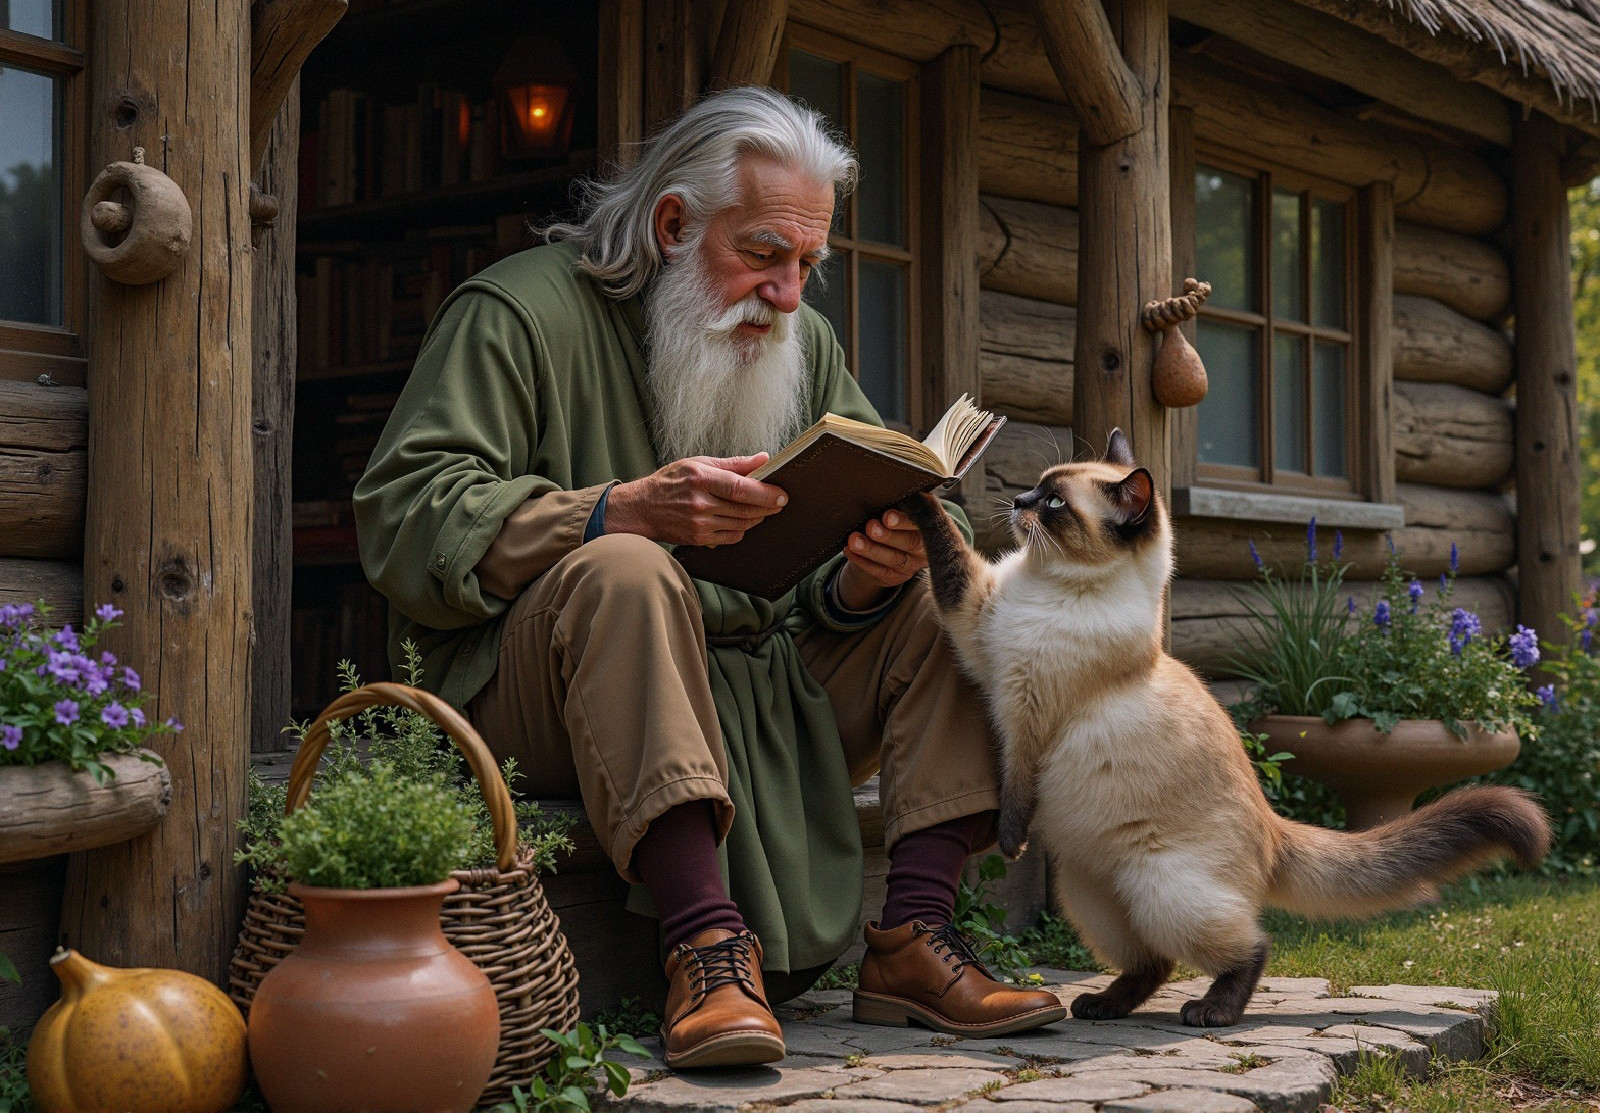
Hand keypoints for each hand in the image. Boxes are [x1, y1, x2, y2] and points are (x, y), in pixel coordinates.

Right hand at [604, 454, 787, 546]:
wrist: (641, 509)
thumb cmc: (670, 482)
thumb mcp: (698, 463)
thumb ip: (733, 464)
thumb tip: (763, 459)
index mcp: (700, 479)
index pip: (740, 488)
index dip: (765, 493)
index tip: (781, 494)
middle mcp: (700, 503)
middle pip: (745, 508)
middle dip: (768, 506)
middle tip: (780, 501)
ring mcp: (699, 524)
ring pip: (742, 523)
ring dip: (758, 517)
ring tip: (765, 508)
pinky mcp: (699, 538)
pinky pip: (732, 536)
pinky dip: (743, 528)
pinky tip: (744, 520)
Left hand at [837, 508, 927, 608]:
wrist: (891, 543)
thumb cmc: (898, 517)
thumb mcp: (906, 508)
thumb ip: (904, 502)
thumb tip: (889, 489)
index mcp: (933, 526)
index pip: (923, 523)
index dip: (905, 521)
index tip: (887, 516)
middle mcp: (926, 549)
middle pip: (910, 543)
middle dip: (888, 535)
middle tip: (870, 527)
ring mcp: (912, 565)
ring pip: (893, 559)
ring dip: (872, 549)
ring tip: (854, 540)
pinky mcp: (896, 576)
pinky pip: (879, 571)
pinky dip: (862, 561)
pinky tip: (850, 550)